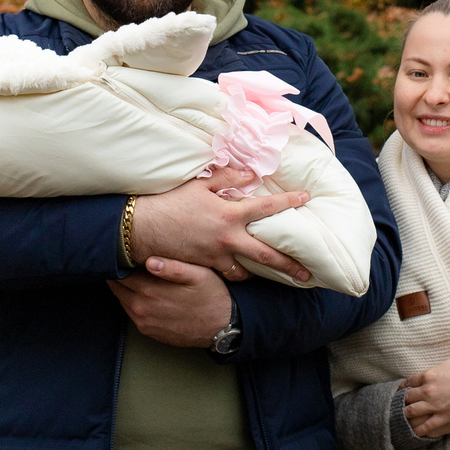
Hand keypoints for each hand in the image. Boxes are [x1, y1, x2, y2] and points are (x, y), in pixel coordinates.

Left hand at [109, 257, 235, 347]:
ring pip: (122, 300)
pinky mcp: (148, 331)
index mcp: (149, 291)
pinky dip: (133, 301)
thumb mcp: (199, 275)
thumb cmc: (212, 296)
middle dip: (119, 273)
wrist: (222, 327)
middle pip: (116, 287)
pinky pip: (132, 313)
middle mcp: (141, 309)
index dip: (120, 260)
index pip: (119, 273)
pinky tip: (146, 292)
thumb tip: (150, 261)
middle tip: (126, 260)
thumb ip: (173, 267)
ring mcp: (143, 322)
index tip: (124, 250)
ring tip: (135, 274)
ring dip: (125, 288)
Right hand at [130, 169, 313, 284]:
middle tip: (308, 274)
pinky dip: (234, 273)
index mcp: (230, 214)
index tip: (306, 198)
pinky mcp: (204, 267)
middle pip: (266, 255)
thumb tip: (250, 175)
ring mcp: (216, 256)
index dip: (289, 202)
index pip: (267, 207)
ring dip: (259, 272)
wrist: (142, 228)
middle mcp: (228, 239)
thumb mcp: (199, 183)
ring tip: (270, 274)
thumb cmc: (169, 201)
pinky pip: (225, 274)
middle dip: (289, 265)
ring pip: (246, 272)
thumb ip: (228, 177)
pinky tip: (238, 271)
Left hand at [403, 340, 449, 437]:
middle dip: (402, 401)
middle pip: (408, 396)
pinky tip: (415, 432)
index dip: (404, 387)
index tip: (400, 391)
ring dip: (406, 415)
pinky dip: (418, 430)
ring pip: (412, 411)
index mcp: (429, 375)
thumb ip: (446, 363)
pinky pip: (426, 426)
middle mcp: (428, 390)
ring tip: (402, 419)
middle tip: (397, 405)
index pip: (410, 381)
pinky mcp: (443, 416)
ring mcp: (434, 404)